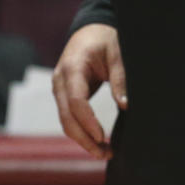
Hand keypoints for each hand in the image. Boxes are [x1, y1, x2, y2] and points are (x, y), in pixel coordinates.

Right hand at [52, 23, 126, 158]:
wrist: (89, 30)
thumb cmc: (104, 40)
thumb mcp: (117, 54)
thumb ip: (120, 78)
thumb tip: (125, 105)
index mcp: (72, 67)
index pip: (76, 100)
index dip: (88, 121)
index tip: (103, 137)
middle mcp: (60, 80)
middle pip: (67, 117)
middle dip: (85, 139)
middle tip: (106, 154)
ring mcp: (59, 88)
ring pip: (66, 121)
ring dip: (83, 139)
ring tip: (105, 152)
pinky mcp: (64, 94)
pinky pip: (69, 117)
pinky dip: (81, 131)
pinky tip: (96, 141)